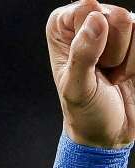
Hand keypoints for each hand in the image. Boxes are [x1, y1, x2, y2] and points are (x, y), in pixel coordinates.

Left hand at [47, 1, 134, 147]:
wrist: (111, 132)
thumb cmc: (85, 112)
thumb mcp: (77, 88)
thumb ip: (83, 55)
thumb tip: (96, 19)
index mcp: (64, 30)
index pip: (83, 8)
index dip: (88, 36)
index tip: (82, 61)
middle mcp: (90, 23)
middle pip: (112, 14)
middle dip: (110, 50)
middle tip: (100, 72)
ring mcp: (117, 30)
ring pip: (133, 24)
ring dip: (125, 58)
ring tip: (111, 76)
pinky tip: (125, 75)